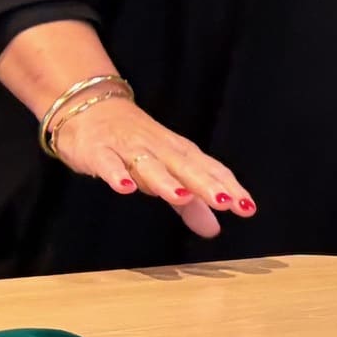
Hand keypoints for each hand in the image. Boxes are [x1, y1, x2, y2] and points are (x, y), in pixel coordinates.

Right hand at [51, 92, 254, 239]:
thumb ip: (190, 205)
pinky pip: (107, 163)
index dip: (228, 187)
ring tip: (182, 197)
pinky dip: (115, 174)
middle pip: (185, 166)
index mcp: (179, 153)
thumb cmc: (135, 144)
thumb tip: (214, 229)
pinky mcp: (98, 151)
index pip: (209, 169)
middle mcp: (158, 149)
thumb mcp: (166, 174)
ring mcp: (128, 148)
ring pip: (149, 165)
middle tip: (225, 202)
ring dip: (165, 181)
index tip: (247, 208)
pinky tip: (124, 188)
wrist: (89, 107)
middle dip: (205, 184)